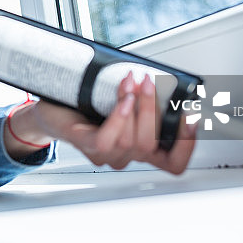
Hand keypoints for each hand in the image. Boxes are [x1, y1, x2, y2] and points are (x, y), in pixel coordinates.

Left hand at [7, 72, 196, 173]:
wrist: (52, 109)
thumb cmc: (87, 104)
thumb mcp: (123, 97)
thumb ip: (144, 96)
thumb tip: (163, 79)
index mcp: (140, 148)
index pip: (173, 163)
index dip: (186, 145)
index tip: (190, 117)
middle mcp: (125, 155)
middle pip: (152, 146)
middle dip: (154, 109)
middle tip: (150, 82)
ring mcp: (106, 154)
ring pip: (132, 141)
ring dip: (135, 105)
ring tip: (130, 80)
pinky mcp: (87, 145)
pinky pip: (108, 139)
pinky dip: (119, 116)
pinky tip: (122, 98)